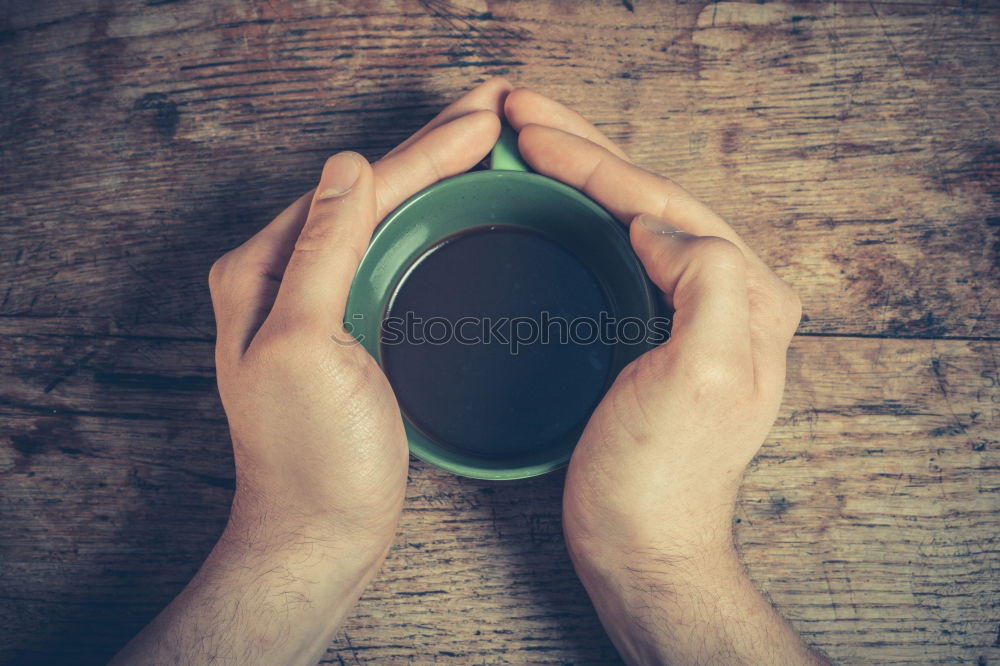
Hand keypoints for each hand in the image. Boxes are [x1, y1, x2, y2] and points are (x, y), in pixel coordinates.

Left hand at [208, 78, 508, 554]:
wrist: (319, 533)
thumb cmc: (310, 457)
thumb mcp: (304, 344)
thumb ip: (321, 252)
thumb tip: (349, 166)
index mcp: (263, 269)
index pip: (355, 189)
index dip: (423, 151)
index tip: (483, 121)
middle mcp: (285, 275)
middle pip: (370, 194)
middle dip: (433, 151)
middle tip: (493, 113)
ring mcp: (318, 301)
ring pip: (385, 219)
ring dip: (435, 179)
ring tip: (483, 146)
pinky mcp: (351, 328)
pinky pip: (393, 256)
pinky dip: (430, 225)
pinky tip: (456, 212)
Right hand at [505, 89, 826, 665]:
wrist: (639, 546)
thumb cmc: (662, 479)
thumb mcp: (704, 379)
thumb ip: (709, 283)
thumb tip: (656, 227)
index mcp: (748, 301)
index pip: (665, 204)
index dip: (595, 161)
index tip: (532, 130)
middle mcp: (729, 300)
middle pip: (649, 199)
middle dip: (583, 150)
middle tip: (522, 114)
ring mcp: (689, 317)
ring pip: (631, 218)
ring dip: (579, 172)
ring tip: (530, 139)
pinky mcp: (652, 335)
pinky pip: (616, 253)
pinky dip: (579, 217)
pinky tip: (552, 202)